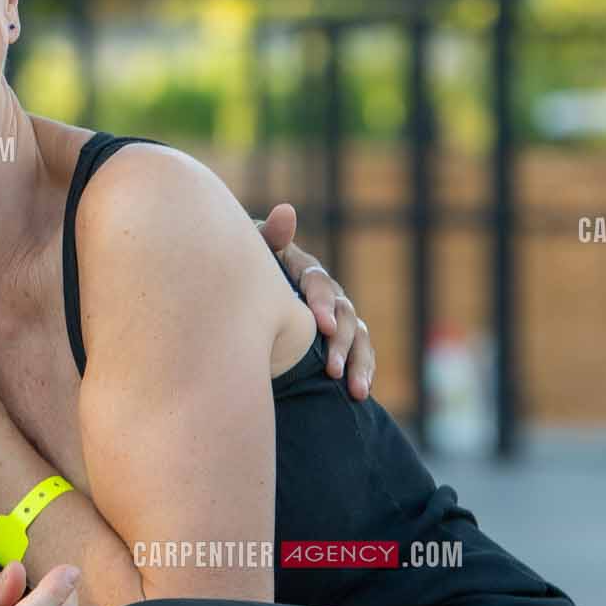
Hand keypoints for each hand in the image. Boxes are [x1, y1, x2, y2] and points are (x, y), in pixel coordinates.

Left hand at [259, 203, 373, 398]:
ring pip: (357, 336)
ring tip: (354, 389)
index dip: (322, 303)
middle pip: (343, 314)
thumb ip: (269, 238)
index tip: (320, 326)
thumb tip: (286, 212)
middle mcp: (327, 291)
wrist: (241, 296)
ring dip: (357, 362)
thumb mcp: (252, 254)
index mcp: (304, 270)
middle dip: (339, 343)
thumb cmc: (244, 272)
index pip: (318, 283)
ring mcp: (337, 315)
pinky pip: (361, 353)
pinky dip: (363, 371)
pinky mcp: (341, 338)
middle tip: (330, 368)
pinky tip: (360, 393)